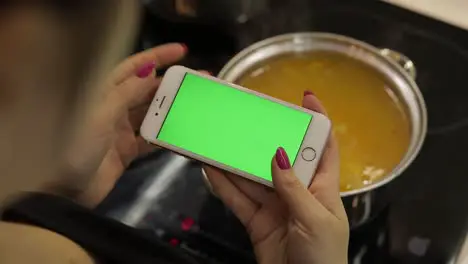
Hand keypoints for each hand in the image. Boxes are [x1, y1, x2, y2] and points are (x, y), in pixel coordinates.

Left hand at [50, 43, 192, 206]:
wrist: (66, 192)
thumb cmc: (76, 148)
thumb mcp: (99, 116)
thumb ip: (124, 94)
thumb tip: (149, 71)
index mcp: (103, 93)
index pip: (133, 68)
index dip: (157, 56)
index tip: (182, 51)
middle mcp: (113, 107)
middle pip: (146, 90)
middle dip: (170, 83)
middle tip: (197, 80)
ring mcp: (120, 130)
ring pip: (151, 113)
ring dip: (171, 108)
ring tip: (195, 103)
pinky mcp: (126, 151)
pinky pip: (151, 138)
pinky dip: (165, 134)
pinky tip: (183, 130)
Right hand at [204, 92, 348, 263]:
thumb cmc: (324, 259)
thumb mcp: (314, 219)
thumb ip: (294, 188)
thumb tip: (278, 155)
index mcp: (323, 187)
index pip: (324, 147)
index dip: (318, 120)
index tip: (307, 98)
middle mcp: (298, 192)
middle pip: (280, 157)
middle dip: (265, 138)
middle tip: (249, 118)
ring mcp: (276, 205)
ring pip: (253, 177)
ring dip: (237, 161)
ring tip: (220, 140)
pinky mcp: (257, 220)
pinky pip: (238, 198)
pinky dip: (224, 185)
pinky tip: (211, 169)